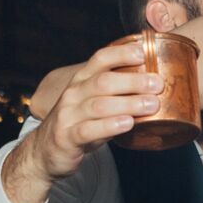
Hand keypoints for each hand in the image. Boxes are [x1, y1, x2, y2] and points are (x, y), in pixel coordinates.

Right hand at [19, 43, 161, 185]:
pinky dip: (110, 125)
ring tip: (151, 104)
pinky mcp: (67, 137)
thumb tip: (153, 87)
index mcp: (81, 81)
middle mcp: (73, 94)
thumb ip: (116, 94)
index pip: (100, 59)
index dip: (121, 53)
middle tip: (157, 84)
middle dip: (133, 81)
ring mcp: (68, 115)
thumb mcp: (94, 103)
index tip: (143, 51)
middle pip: (104, 81)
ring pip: (99, 105)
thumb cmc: (78, 124)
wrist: (45, 151)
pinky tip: (128, 123)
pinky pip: (89, 130)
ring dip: (128, 103)